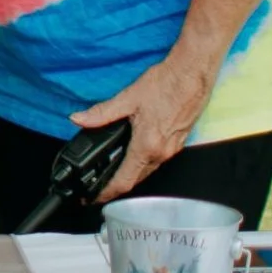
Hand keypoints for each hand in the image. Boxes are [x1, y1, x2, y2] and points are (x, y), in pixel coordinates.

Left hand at [70, 49, 217, 201]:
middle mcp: (161, 152)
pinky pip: (158, 160)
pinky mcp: (178, 143)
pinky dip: (144, 162)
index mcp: (147, 145)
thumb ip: (101, 113)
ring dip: (131, 174)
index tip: (94, 198)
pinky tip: (135, 153)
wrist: (192, 74)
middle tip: (99, 186)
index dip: (107, 193)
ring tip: (113, 171)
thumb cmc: (166, 83)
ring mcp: (172, 149)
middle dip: (117, 185)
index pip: (124, 181)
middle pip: (136, 179)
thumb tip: (79, 119)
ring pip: (148, 171)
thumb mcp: (128, 98)